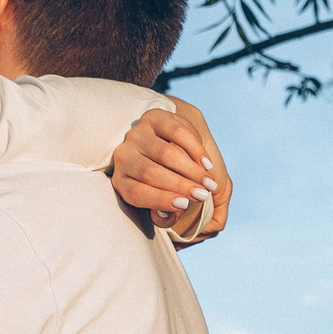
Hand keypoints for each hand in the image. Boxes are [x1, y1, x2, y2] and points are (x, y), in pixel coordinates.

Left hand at [110, 101, 231, 242]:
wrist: (175, 140)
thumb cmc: (174, 179)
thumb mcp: (169, 201)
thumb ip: (171, 215)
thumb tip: (168, 217)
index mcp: (123, 182)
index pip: (136, 193)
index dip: (160, 200)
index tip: (185, 205)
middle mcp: (125, 158)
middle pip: (150, 173)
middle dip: (180, 186)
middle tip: (202, 195)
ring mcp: (138, 135)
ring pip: (164, 153)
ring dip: (190, 170)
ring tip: (208, 183)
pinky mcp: (154, 117)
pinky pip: (176, 131)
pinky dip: (195, 149)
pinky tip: (207, 164)